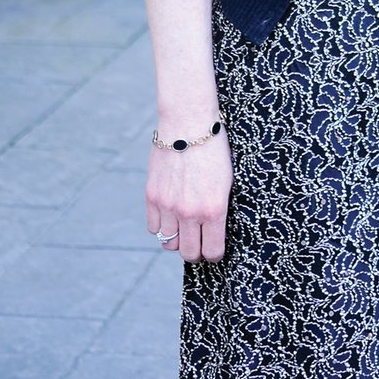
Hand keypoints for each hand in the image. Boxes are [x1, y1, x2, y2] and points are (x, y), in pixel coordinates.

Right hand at [145, 132, 233, 262]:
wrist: (189, 124)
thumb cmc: (214, 149)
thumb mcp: (227, 181)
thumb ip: (219, 208)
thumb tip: (214, 230)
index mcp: (214, 209)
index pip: (213, 251)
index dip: (215, 253)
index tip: (214, 249)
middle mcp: (190, 212)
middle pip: (189, 253)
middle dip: (196, 252)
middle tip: (199, 243)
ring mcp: (168, 206)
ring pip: (169, 242)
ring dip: (177, 239)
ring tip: (184, 229)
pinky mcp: (152, 197)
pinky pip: (154, 227)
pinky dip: (162, 225)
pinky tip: (170, 215)